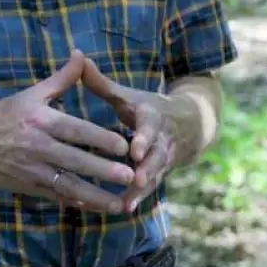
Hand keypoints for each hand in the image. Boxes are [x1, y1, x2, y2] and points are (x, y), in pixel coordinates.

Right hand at [0, 50, 133, 213]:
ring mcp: (34, 170)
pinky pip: (56, 197)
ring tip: (120, 204)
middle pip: (76, 160)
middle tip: (130, 177)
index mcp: (42, 121)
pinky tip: (96, 208)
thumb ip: (61, 78)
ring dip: (95, 196)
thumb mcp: (32, 94)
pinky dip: (76, 203)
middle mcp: (39, 147)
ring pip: (69, 185)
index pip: (76, 131)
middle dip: (103, 170)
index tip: (124, 146)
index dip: (100, 139)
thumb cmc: (4, 115)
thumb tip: (81, 54)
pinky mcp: (29, 188)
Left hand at [81, 59, 184, 212]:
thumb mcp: (128, 95)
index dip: (145, 138)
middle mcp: (162, 140)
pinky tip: (123, 208)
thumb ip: (102, 83)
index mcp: (153, 117)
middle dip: (147, 169)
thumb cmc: (146, 108)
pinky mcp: (159, 173)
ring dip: (141, 189)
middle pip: (156, 156)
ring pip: (154, 175)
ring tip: (127, 202)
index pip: (150, 127)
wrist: (187, 124)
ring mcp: (163, 159)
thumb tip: (79, 58)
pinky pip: (149, 187)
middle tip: (135, 180)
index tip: (135, 149)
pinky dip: (137, 198)